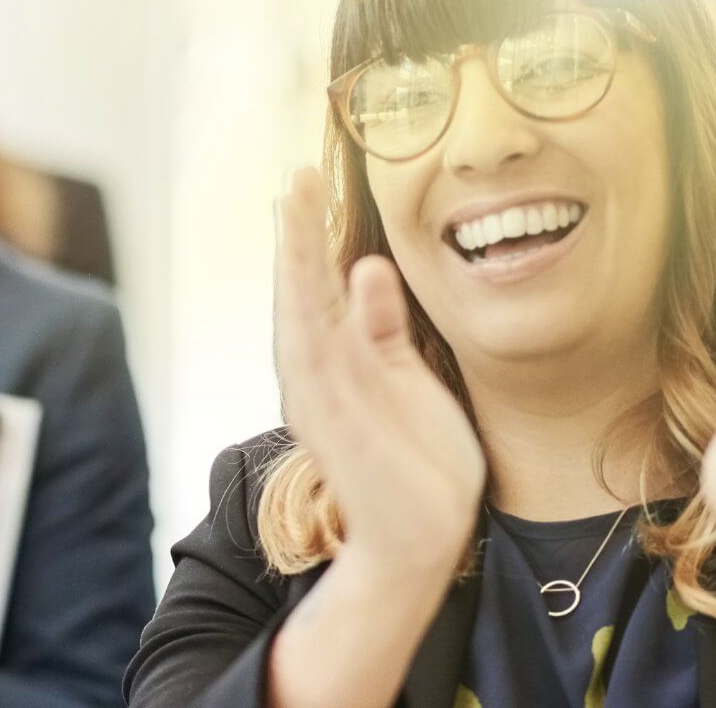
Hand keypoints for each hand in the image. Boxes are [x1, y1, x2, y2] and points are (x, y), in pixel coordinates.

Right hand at [272, 168, 484, 569]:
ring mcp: (322, 398)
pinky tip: (306, 282)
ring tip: (294, 208)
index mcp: (337, 360)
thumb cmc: (416, 462)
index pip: (319, 287)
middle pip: (300, 292)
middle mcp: (319, 374)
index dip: (311, 237)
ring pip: (301, 315)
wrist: (421, 537)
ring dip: (295, 262)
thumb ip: (383, 326)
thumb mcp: (407, 377)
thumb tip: (369, 266)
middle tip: (296, 178)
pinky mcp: (335, 424)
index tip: (309, 184)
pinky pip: (316, 362)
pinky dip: (307, 320)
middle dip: (296, 235)